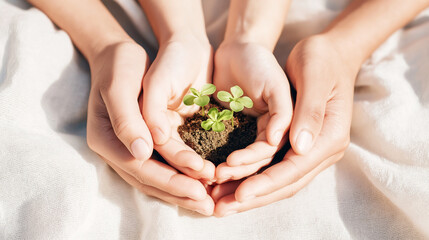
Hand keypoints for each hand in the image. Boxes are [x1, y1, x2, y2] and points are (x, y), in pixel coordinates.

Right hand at [86, 41, 213, 214]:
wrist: (121, 54)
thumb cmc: (120, 65)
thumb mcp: (119, 86)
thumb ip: (126, 119)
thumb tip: (140, 153)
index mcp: (105, 139)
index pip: (139, 168)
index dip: (169, 182)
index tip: (197, 190)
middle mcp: (117, 149)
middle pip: (149, 179)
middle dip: (179, 194)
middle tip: (208, 206)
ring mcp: (131, 147)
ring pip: (158, 176)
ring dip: (182, 191)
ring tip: (208, 203)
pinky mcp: (146, 142)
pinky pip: (164, 164)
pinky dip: (182, 175)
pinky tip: (201, 182)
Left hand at [212, 35, 357, 216]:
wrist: (331, 53)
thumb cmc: (321, 58)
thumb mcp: (315, 75)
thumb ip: (310, 111)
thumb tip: (300, 148)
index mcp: (330, 136)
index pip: (294, 169)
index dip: (265, 183)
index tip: (238, 195)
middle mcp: (323, 149)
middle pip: (286, 183)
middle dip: (253, 197)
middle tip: (220, 209)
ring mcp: (312, 149)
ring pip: (280, 181)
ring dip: (250, 194)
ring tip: (220, 203)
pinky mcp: (300, 145)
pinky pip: (275, 168)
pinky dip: (253, 178)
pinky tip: (231, 184)